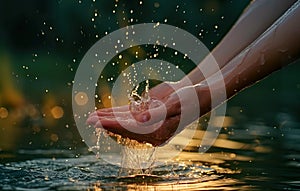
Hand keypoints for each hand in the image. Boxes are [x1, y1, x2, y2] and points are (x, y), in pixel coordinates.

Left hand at [87, 84, 209, 145]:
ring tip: (91, 116)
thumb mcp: (176, 104)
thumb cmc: (190, 98)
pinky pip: (128, 115)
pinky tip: (104, 112)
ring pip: (124, 122)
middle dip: (106, 123)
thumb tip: (140, 121)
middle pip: (124, 128)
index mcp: (160, 133)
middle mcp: (152, 131)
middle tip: (88, 120)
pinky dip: (115, 113)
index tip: (98, 120)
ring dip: (107, 118)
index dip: (114, 124)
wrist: (196, 92)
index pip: (132, 130)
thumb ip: (157, 113)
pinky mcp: (146, 114)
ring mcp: (148, 123)